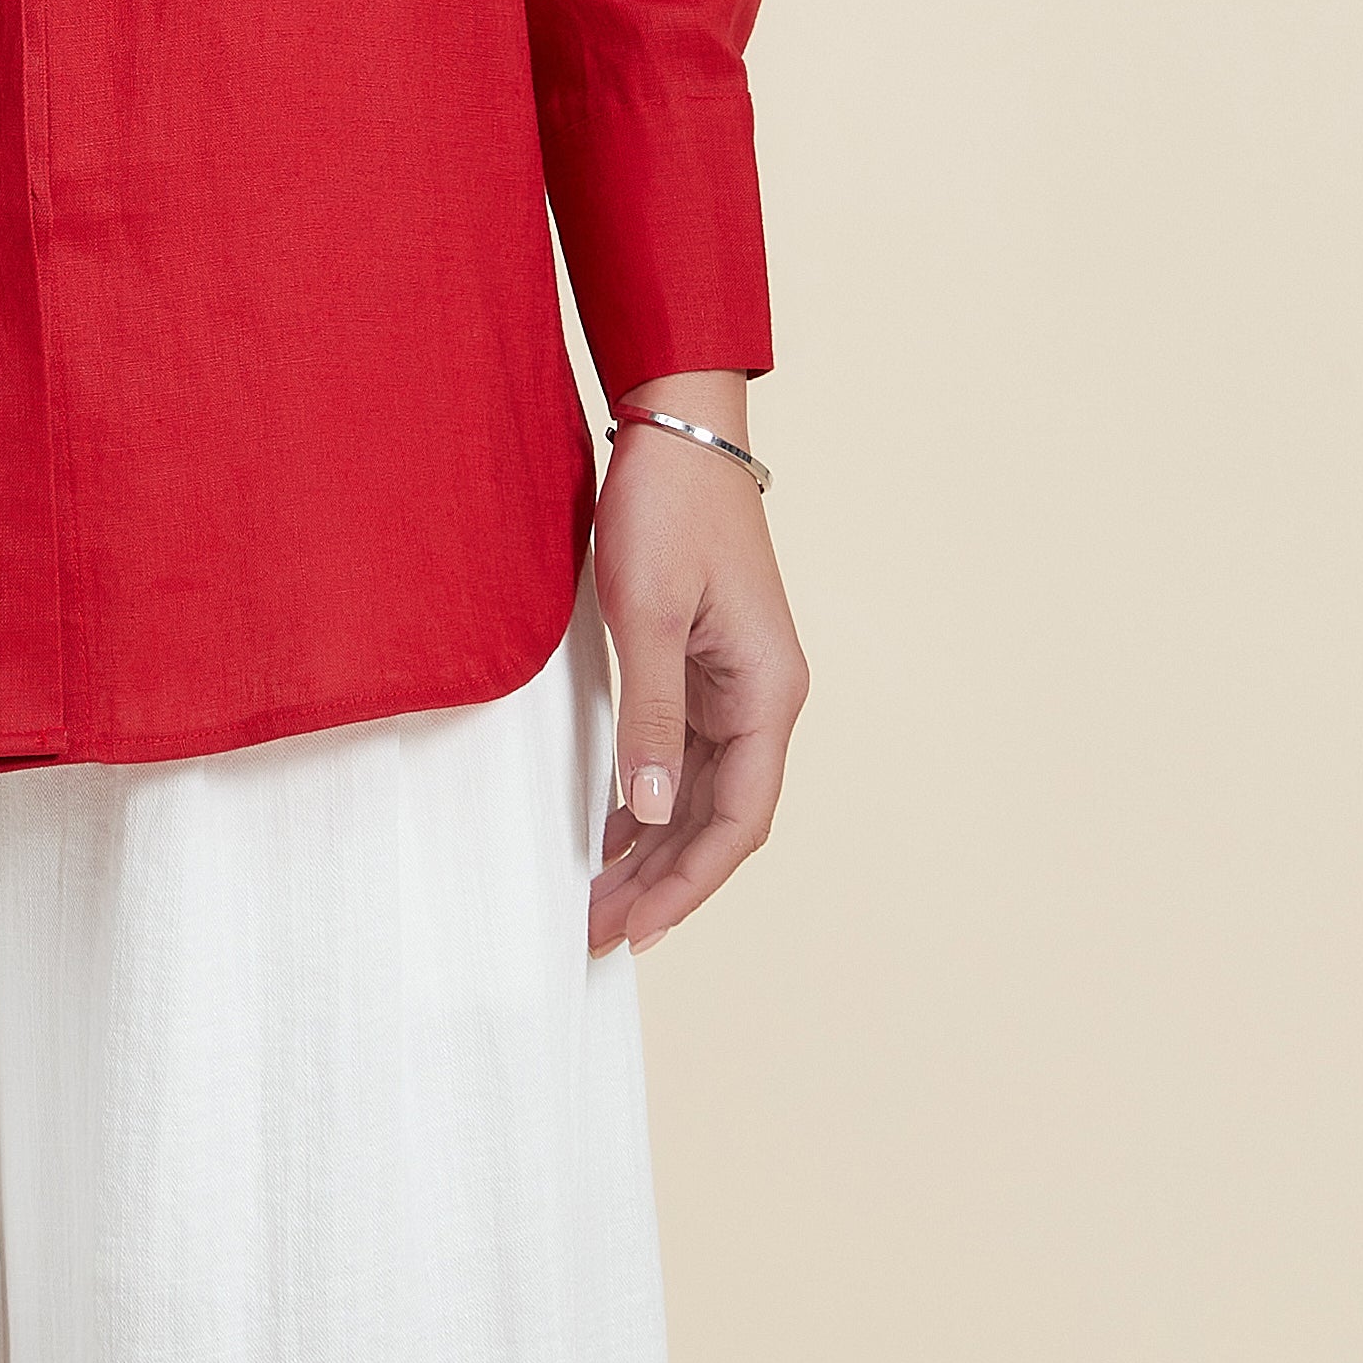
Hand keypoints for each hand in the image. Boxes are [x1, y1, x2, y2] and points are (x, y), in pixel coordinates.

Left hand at [587, 383, 806, 956]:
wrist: (677, 428)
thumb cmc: (668, 508)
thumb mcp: (647, 615)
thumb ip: (650, 717)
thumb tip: (652, 814)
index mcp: (768, 691)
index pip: (739, 819)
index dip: (688, 882)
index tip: (634, 929)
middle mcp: (764, 697)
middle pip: (721, 819)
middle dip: (662, 882)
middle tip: (594, 933)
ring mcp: (735, 683)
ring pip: (701, 795)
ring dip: (653, 850)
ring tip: (594, 901)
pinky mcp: (704, 666)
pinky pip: (684, 757)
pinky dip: (649, 802)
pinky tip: (609, 833)